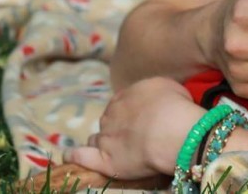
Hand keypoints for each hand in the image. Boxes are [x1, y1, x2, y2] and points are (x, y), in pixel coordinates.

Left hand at [64, 77, 205, 178]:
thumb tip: (154, 98)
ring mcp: (106, 137)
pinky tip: (71, 155)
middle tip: (134, 133)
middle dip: (117, 125)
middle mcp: (112, 114)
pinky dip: (75, 155)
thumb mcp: (168, 86)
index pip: (121, 102)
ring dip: (101, 140)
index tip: (140, 116)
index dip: (129, 110)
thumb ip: (155, 91)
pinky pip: (82, 156)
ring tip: (111, 147)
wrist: (173, 131)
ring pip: (95, 137)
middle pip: (108, 119)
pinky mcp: (104, 160)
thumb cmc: (176, 106)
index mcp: (126, 95)